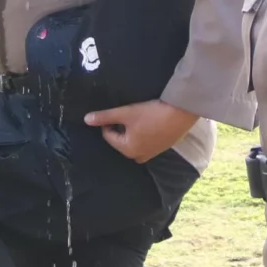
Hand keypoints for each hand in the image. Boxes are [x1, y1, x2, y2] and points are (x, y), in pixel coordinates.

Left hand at [81, 100, 197, 164]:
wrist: (181, 112)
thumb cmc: (151, 113)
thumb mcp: (126, 113)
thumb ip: (105, 117)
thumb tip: (86, 120)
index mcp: (127, 149)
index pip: (108, 135)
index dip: (109, 121)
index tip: (117, 111)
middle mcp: (138, 156)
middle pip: (121, 140)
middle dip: (121, 128)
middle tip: (128, 114)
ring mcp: (152, 154)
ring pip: (133, 141)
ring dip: (132, 130)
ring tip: (139, 116)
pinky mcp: (162, 148)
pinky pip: (146, 141)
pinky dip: (144, 133)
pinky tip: (149, 121)